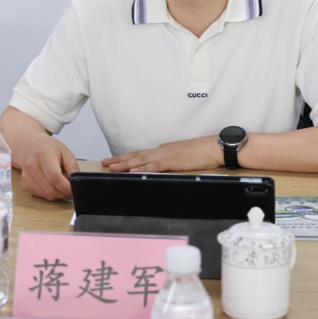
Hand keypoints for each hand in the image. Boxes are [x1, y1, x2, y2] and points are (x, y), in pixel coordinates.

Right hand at [19, 132, 78, 200]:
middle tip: (70, 189)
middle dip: (63, 193)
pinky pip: (41, 195)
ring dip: (57, 194)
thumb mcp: (66, 153)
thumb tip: (76, 184)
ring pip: (46, 195)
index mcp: (43, 155)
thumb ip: (73, 168)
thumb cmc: (49, 149)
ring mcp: (26, 176)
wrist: (31, 147)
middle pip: (50, 189)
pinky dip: (49, 193)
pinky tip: (51, 184)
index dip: (66, 187)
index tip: (74, 190)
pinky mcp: (25, 184)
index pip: (54, 177)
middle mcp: (32, 166)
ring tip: (61, 184)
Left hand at [101, 135, 222, 172]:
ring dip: (125, 164)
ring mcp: (166, 155)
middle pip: (136, 155)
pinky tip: (133, 171)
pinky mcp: (173, 161)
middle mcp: (162, 150)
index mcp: (164, 150)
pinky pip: (155, 165)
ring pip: (141, 160)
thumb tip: (162, 163)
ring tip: (112, 168)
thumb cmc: (201, 152)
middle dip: (119, 160)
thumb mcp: (182, 155)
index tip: (113, 160)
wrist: (213, 147)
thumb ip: (171, 158)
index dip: (126, 157)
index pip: (141, 154)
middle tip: (104, 163)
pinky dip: (142, 168)